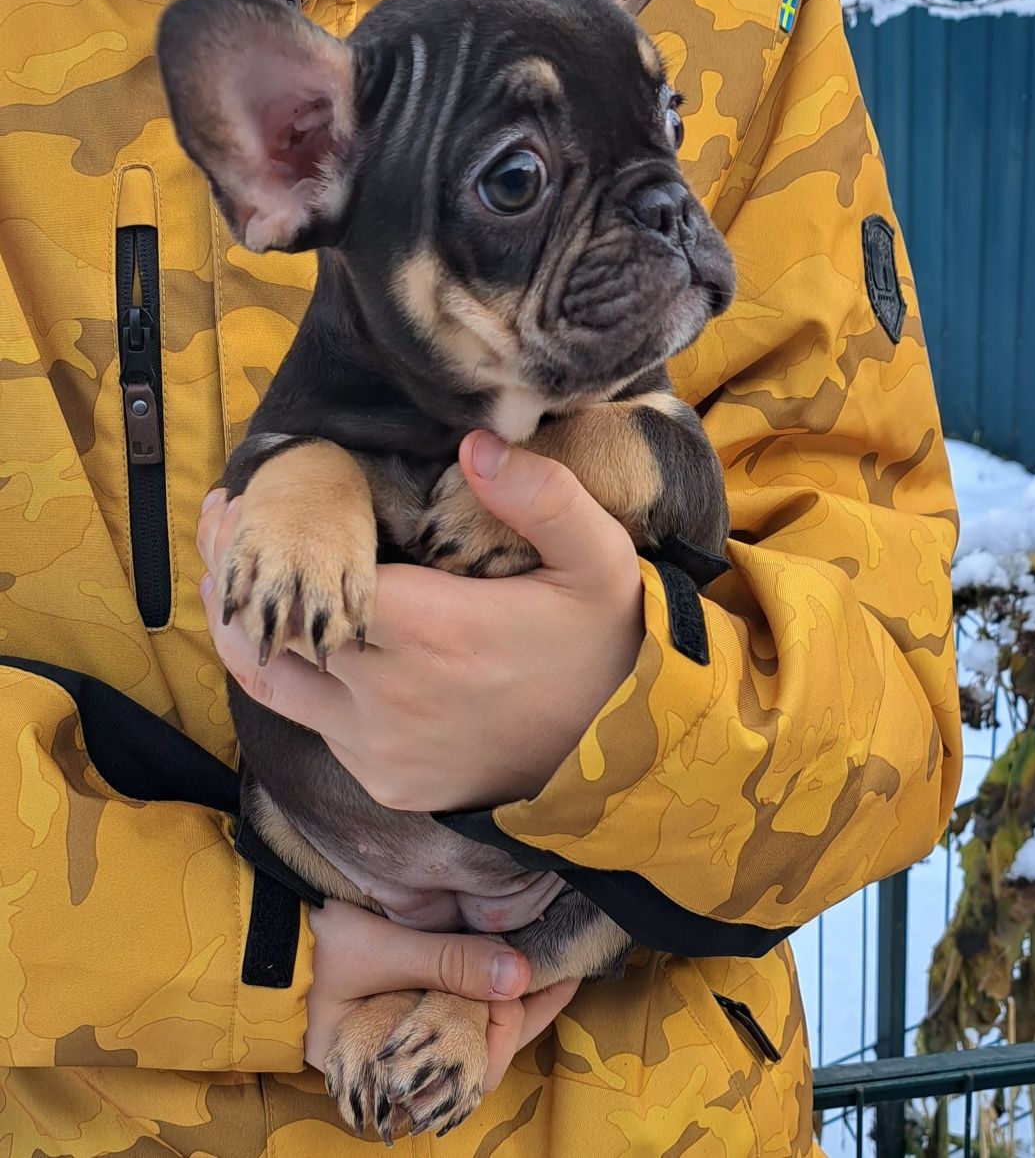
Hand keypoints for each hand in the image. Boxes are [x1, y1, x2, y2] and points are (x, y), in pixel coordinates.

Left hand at [197, 432, 643, 810]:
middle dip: (236, 573)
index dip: (266, 537)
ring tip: (228, 576)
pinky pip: (314, 725)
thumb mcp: (598, 560)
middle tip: (222, 520)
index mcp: (434, 632)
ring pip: (273, 685)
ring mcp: (379, 748)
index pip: (313, 581)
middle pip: (272, 632)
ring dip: (243, 629)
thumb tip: (475, 444)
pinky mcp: (383, 781)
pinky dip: (296, 678)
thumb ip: (543, 496)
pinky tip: (297, 633)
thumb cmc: (602, 643)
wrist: (622, 756)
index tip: (242, 495)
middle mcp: (390, 696)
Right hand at [303, 896, 576, 1089]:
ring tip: (555, 951)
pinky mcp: (407, 1009)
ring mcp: (408, 1037)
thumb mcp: (381, 950)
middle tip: (573, 956)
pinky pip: (458, 1001)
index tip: (562, 972)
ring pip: (475, 1022)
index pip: (477, 1060)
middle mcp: (407, 1064)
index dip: (520, 1017)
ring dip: (512, 989)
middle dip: (528, 1001)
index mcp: (395, 1071)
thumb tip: (519, 972)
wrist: (264, 933)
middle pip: (484, 1043)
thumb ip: (446, 961)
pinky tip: (514, 953)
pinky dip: (486, 979)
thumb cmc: (313, 951)